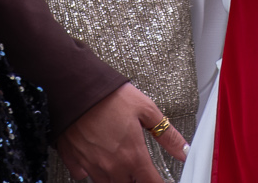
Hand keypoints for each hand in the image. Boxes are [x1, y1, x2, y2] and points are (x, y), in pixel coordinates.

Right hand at [55, 82, 186, 182]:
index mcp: (132, 156)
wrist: (74, 85)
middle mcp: (112, 166)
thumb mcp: (145, 108)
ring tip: (120, 164)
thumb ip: (167, 134)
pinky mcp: (74, 158)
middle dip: (137, 179)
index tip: (158, 178)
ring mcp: (91, 164)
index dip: (158, 182)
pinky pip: (83, 176)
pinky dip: (90, 171)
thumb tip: (184, 150)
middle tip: (138, 167)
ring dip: (117, 177)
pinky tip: (95, 158)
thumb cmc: (108, 94)